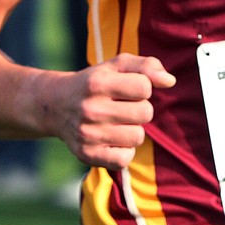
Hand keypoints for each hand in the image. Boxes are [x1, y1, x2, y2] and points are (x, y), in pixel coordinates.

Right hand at [39, 53, 175, 170]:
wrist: (55, 105)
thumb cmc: (94, 83)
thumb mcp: (116, 65)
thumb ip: (146, 66)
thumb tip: (170, 81)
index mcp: (98, 82)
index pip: (145, 87)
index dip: (143, 88)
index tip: (129, 89)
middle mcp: (91, 109)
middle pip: (145, 113)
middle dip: (140, 109)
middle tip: (123, 107)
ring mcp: (88, 134)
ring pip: (138, 137)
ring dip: (133, 130)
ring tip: (117, 123)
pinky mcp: (87, 155)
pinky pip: (124, 159)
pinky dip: (124, 151)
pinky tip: (113, 140)